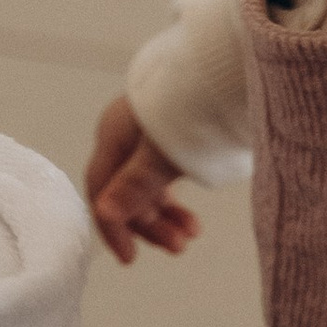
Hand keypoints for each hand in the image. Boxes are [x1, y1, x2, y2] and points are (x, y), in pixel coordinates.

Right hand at [85, 93, 199, 266]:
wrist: (225, 68)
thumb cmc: (190, 108)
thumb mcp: (162, 153)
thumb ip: (133, 186)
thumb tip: (105, 214)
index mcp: (112, 136)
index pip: (100, 190)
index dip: (113, 227)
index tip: (130, 258)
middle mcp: (125, 136)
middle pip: (125, 192)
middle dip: (150, 224)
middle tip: (178, 248)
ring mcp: (147, 135)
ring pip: (148, 185)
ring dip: (166, 215)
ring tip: (191, 236)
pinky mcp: (171, 135)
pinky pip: (164, 174)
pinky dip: (175, 198)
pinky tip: (189, 216)